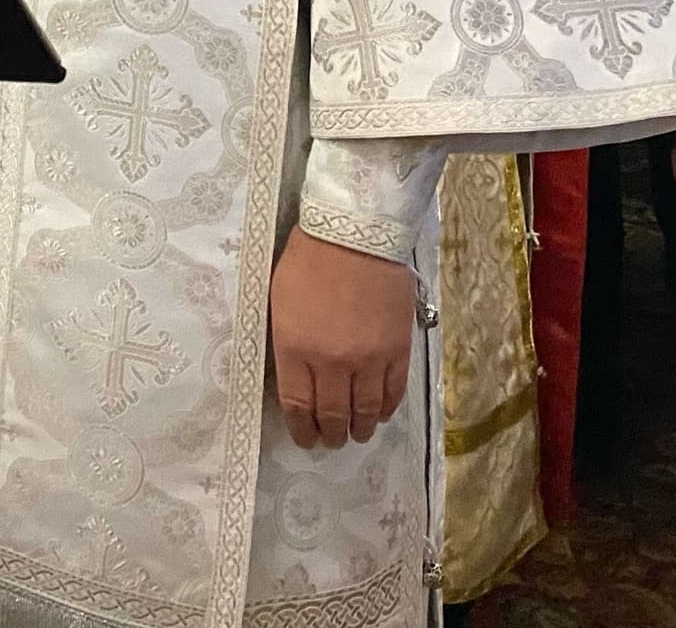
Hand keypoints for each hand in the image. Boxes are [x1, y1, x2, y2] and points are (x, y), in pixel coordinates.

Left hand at [268, 227, 414, 448]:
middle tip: (330, 440)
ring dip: (359, 428)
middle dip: (330, 434)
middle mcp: (331, 363)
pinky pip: (392, 393)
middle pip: (332, 414)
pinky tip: (380, 415)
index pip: (297, 406)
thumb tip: (292, 376)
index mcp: (296, 349)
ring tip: (356, 434)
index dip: (301, 429)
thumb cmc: (308, 260)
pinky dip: (386, 410)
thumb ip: (286, 342)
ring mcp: (367, 359)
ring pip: (365, 411)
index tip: (304, 438)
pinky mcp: (397, 351)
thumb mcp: (279, 300)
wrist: (355, 233)